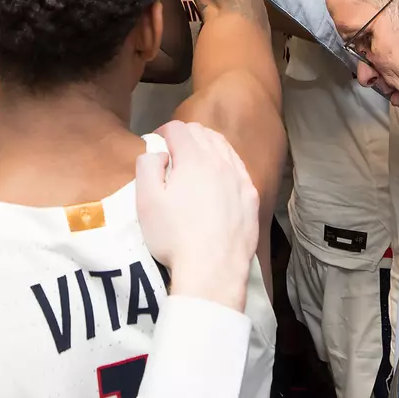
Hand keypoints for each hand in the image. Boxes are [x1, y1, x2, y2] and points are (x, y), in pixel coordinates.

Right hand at [136, 120, 257, 310]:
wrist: (212, 268)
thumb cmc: (173, 235)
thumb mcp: (146, 200)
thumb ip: (147, 165)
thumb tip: (159, 152)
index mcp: (193, 158)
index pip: (178, 128)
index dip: (163, 132)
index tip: (157, 143)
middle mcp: (221, 161)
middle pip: (203, 133)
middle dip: (185, 136)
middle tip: (173, 151)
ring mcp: (240, 179)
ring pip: (224, 148)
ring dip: (207, 147)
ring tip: (196, 161)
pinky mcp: (252, 197)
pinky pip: (239, 169)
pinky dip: (226, 165)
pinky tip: (219, 178)